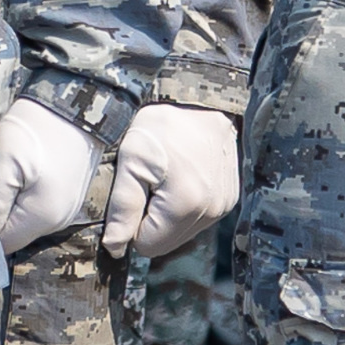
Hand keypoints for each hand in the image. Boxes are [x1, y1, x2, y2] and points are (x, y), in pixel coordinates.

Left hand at [0, 96, 98, 253]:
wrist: (78, 98)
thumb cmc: (39, 125)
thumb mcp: (6, 159)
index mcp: (44, 217)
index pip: (2, 243)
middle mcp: (60, 221)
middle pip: (14, 232)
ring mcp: (67, 208)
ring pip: (24, 219)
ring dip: (8, 203)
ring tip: (1, 173)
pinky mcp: (68, 194)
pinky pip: (37, 206)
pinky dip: (23, 194)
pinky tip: (17, 172)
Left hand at [101, 103, 238, 259]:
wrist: (198, 96)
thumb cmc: (162, 124)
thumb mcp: (131, 159)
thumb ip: (122, 208)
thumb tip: (115, 248)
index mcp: (186, 205)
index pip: (147, 245)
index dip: (134, 222)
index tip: (137, 190)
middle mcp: (212, 210)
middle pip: (167, 241)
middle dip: (152, 217)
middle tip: (151, 180)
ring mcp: (224, 204)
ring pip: (182, 231)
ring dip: (169, 211)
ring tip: (167, 174)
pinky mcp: (230, 197)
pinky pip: (198, 217)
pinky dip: (185, 203)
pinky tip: (182, 175)